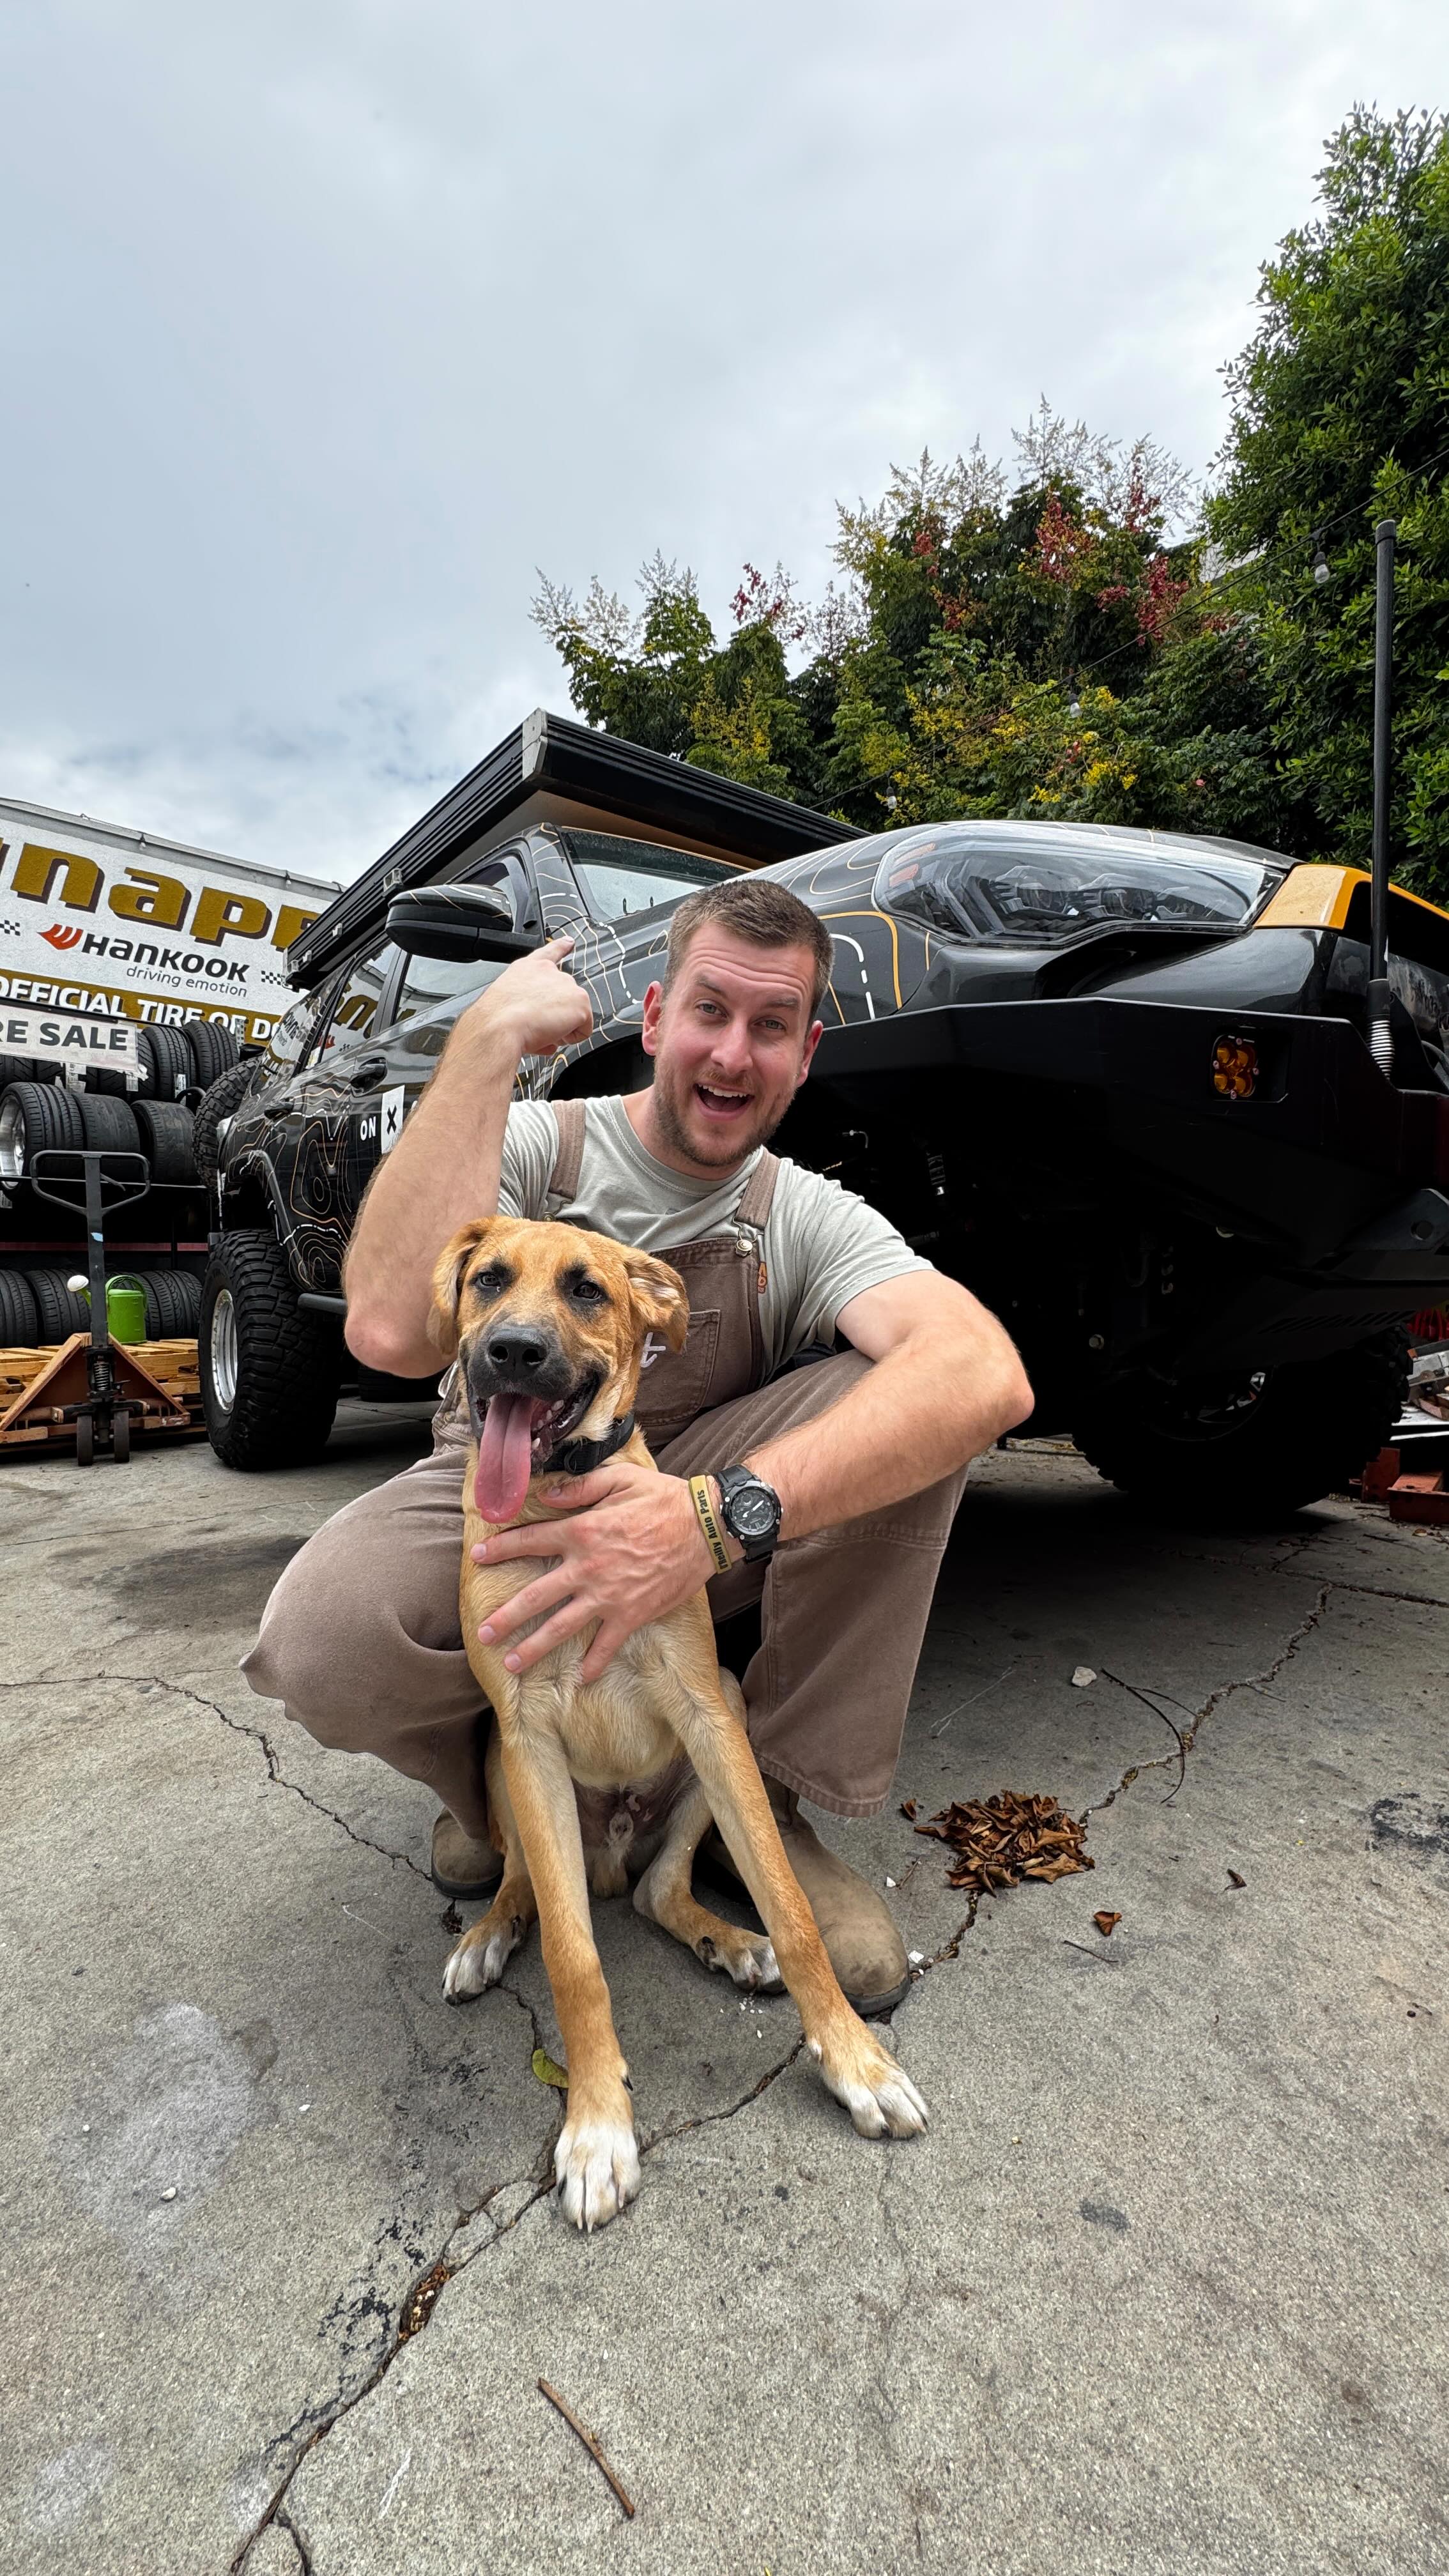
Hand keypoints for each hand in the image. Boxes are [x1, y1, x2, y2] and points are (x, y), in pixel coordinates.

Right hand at [460, 936, 592, 1060]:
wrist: (500, 1026)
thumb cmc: (497, 1018)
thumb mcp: (508, 1002)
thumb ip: (528, 1005)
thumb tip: (541, 1024)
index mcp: (529, 968)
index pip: (550, 952)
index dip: (562, 946)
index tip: (569, 942)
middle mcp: (549, 972)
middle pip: (564, 997)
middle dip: (556, 1015)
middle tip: (537, 1025)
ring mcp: (567, 984)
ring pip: (574, 1014)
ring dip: (562, 1027)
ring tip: (541, 1030)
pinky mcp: (580, 1001)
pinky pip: (584, 1029)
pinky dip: (572, 1038)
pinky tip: (554, 1034)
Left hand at [470, 1463, 719, 1681]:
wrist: (706, 1526)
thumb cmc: (664, 1499)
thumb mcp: (619, 1479)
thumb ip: (579, 1487)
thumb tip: (546, 1495)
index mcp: (582, 1530)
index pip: (530, 1541)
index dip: (501, 1549)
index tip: (478, 1558)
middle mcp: (587, 1567)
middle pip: (535, 1596)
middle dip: (505, 1616)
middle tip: (482, 1633)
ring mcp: (608, 1595)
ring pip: (562, 1627)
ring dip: (534, 1648)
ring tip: (511, 1664)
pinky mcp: (632, 1614)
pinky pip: (607, 1644)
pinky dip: (594, 1664)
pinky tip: (581, 1679)